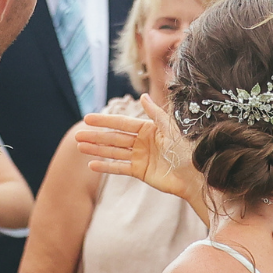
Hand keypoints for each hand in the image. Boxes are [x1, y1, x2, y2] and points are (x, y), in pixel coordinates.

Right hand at [73, 95, 194, 201]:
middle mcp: (141, 142)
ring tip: (80, 147)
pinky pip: (119, 168)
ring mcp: (139, 157)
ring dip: (96, 150)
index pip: (121, 123)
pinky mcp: (139, 172)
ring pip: (113, 152)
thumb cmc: (187, 151)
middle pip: (114, 138)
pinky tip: (92, 164)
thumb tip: (142, 96)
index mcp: (148, 129)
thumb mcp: (171, 129)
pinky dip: (106, 166)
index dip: (104, 121)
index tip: (87, 118)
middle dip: (95, 137)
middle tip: (77, 136)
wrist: (195, 176)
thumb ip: (155, 114)